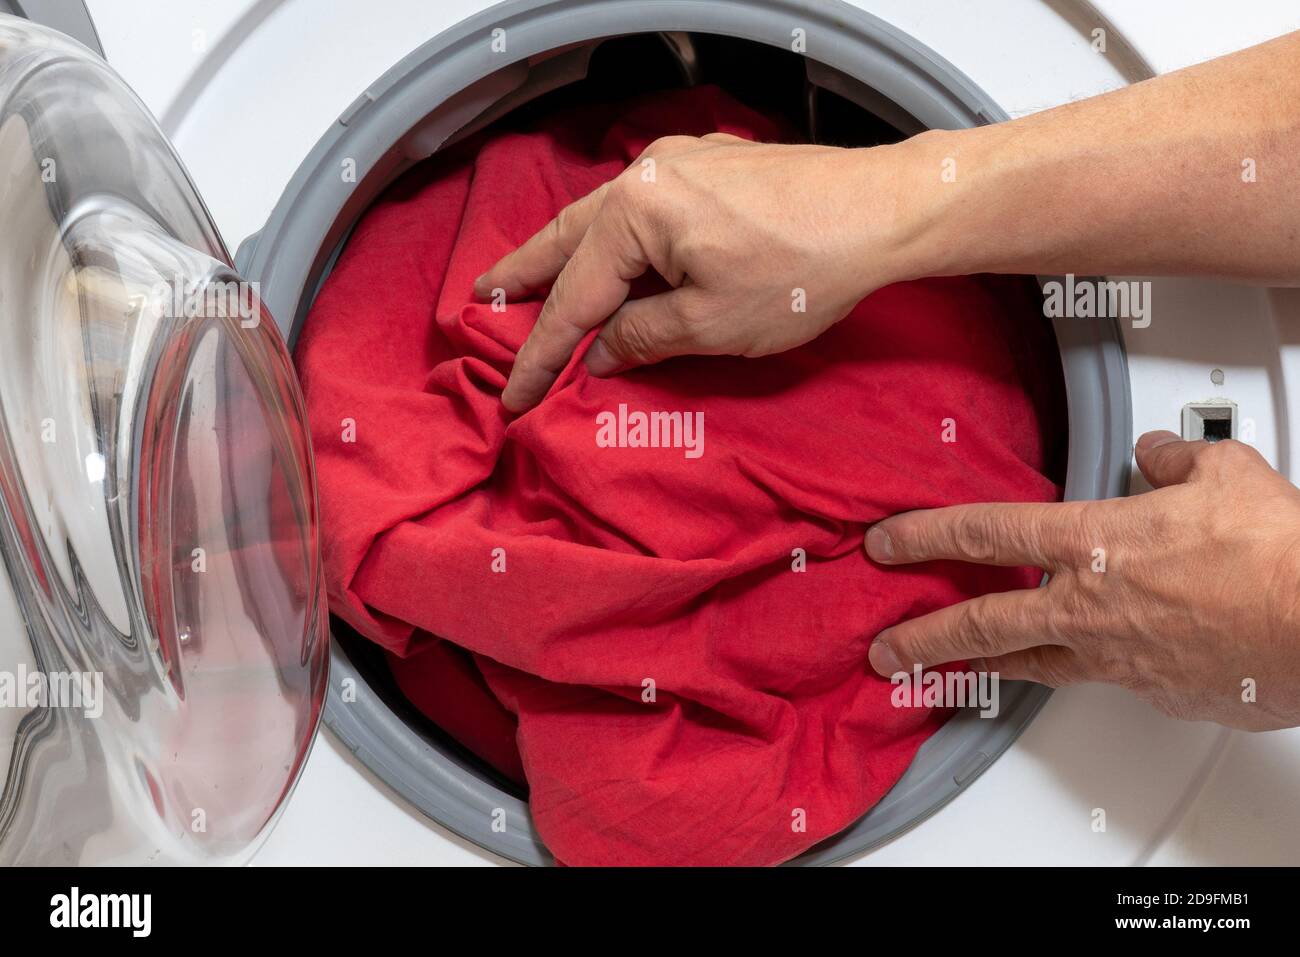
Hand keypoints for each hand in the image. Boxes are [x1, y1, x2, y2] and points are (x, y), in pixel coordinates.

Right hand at [475, 134, 917, 410]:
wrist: (884, 211)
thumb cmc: (802, 269)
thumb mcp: (711, 323)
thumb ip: (644, 338)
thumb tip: (604, 353)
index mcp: (636, 214)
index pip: (574, 299)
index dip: (541, 355)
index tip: (515, 396)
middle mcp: (648, 177)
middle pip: (569, 238)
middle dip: (524, 273)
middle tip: (483, 298)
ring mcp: (683, 166)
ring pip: (604, 217)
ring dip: (567, 251)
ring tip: (531, 275)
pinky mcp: (714, 168)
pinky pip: (643, 208)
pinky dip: (616, 238)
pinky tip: (614, 253)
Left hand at [865, 431, 1299, 730]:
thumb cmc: (1278, 556)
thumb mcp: (1222, 473)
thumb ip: (1173, 460)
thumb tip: (1156, 454)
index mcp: (1093, 542)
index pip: (984, 532)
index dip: (925, 535)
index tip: (887, 544)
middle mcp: (1089, 607)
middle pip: (982, 623)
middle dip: (924, 637)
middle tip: (887, 649)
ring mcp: (1117, 657)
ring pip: (1033, 664)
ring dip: (988, 666)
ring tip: (955, 672)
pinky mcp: (1153, 692)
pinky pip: (1106, 679)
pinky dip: (1095, 668)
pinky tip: (1095, 663)